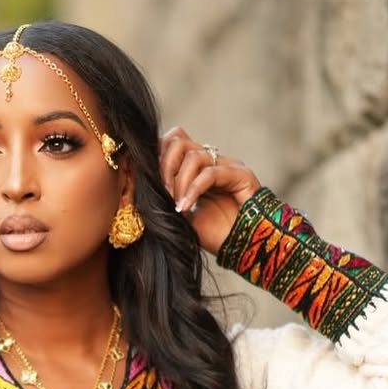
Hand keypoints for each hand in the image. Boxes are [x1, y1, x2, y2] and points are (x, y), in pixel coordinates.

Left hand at [159, 126, 261, 256]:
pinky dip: (193, 190)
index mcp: (197, 168)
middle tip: (162, 193)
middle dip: (165, 165)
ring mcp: (227, 165)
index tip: (150, 184)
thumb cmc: (215, 236)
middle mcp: (212, 161)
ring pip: (194, 155)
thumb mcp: (182, 215)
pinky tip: (186, 208)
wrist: (244, 250)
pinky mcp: (241, 175)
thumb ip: (167, 197)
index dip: (157, 156)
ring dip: (179, 182)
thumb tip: (143, 188)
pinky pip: (210, 172)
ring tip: (178, 206)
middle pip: (179, 139)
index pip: (173, 142)